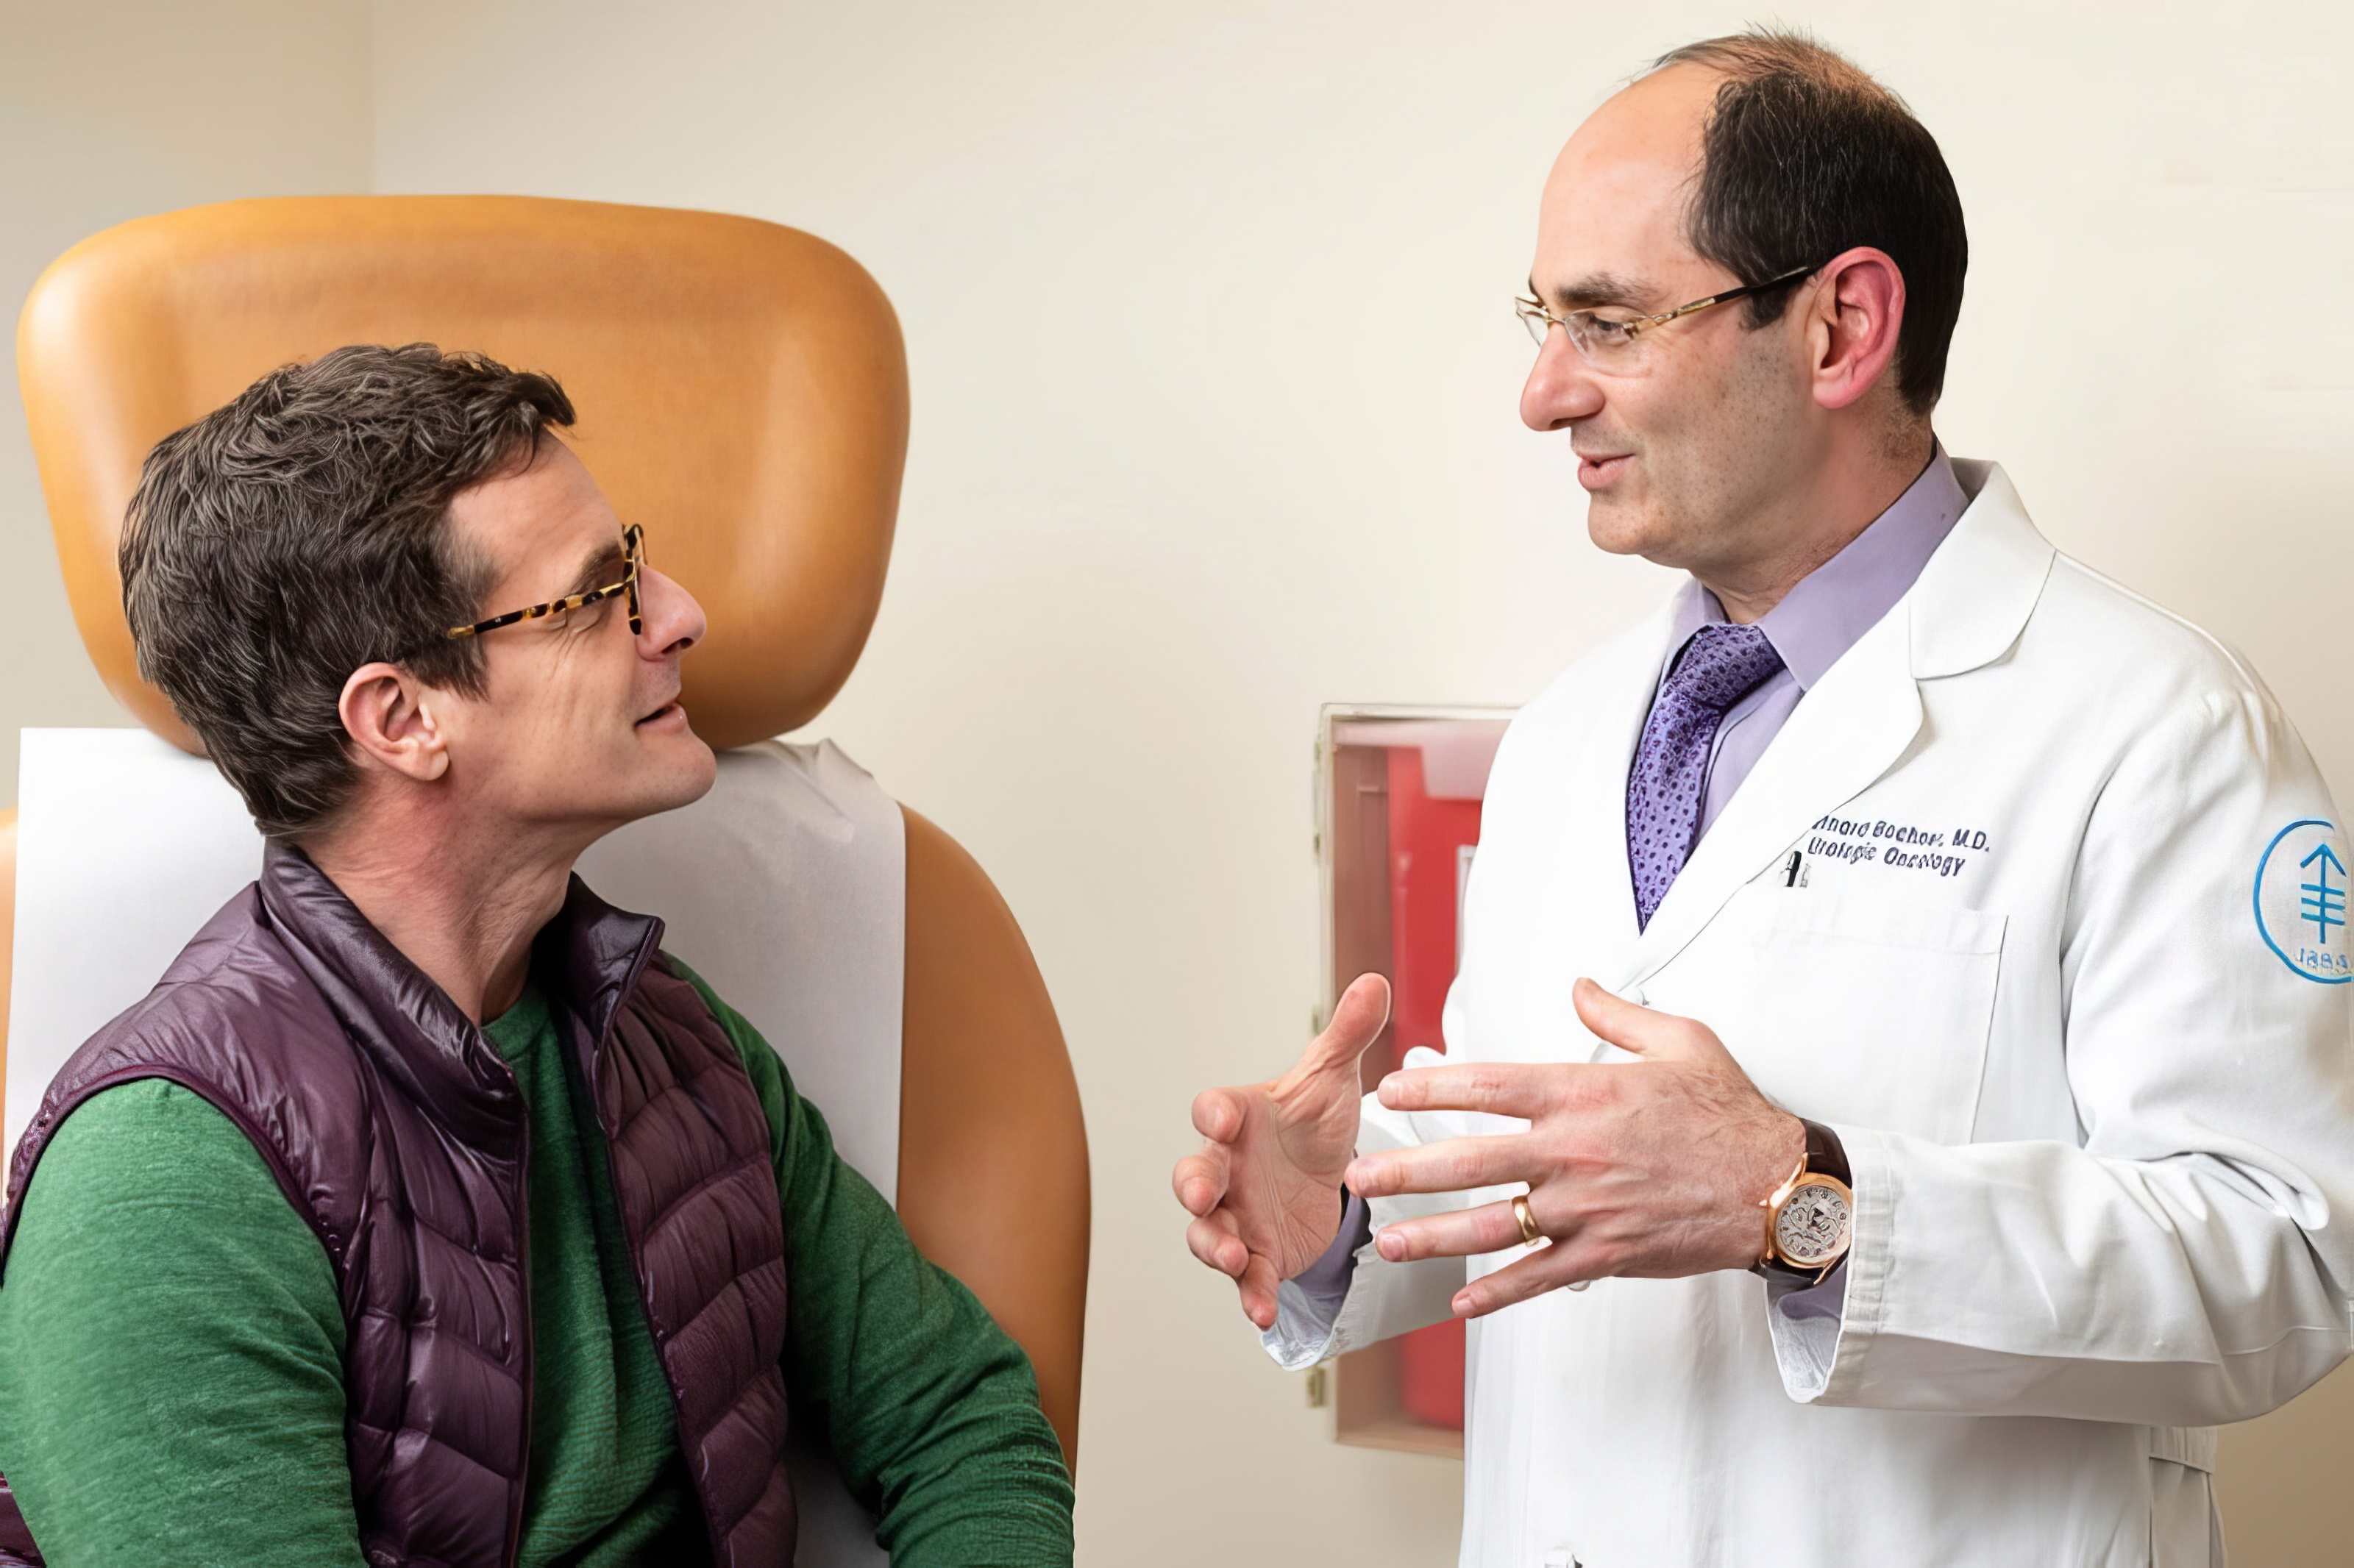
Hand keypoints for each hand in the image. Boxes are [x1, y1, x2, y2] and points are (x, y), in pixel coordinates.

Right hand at [1173, 974, 1391, 1329]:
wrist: (1326, 1176)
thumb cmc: (1312, 1121)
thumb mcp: (1332, 1080)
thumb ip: (1348, 1034)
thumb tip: (1373, 981)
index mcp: (1240, 1118)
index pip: (1214, 1109)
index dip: (1213, 1114)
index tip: (1221, 1118)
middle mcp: (1227, 1167)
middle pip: (1193, 1174)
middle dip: (1193, 1185)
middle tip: (1202, 1192)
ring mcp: (1235, 1214)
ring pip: (1206, 1231)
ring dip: (1214, 1244)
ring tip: (1233, 1257)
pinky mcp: (1255, 1255)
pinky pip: (1242, 1278)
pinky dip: (1248, 1294)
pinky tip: (1260, 1311)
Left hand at [1343, 977, 1802, 1318]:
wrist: (1779, 1184)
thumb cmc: (1730, 1112)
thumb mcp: (1679, 1039)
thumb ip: (1617, 1014)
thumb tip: (1580, 986)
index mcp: (1583, 1094)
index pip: (1489, 1085)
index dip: (1432, 1087)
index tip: (1390, 1091)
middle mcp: (1573, 1151)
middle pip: (1470, 1160)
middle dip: (1407, 1170)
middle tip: (1360, 1176)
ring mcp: (1586, 1207)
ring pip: (1492, 1225)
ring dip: (1434, 1235)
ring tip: (1389, 1241)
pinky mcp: (1607, 1253)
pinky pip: (1539, 1277)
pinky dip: (1497, 1294)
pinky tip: (1461, 1304)